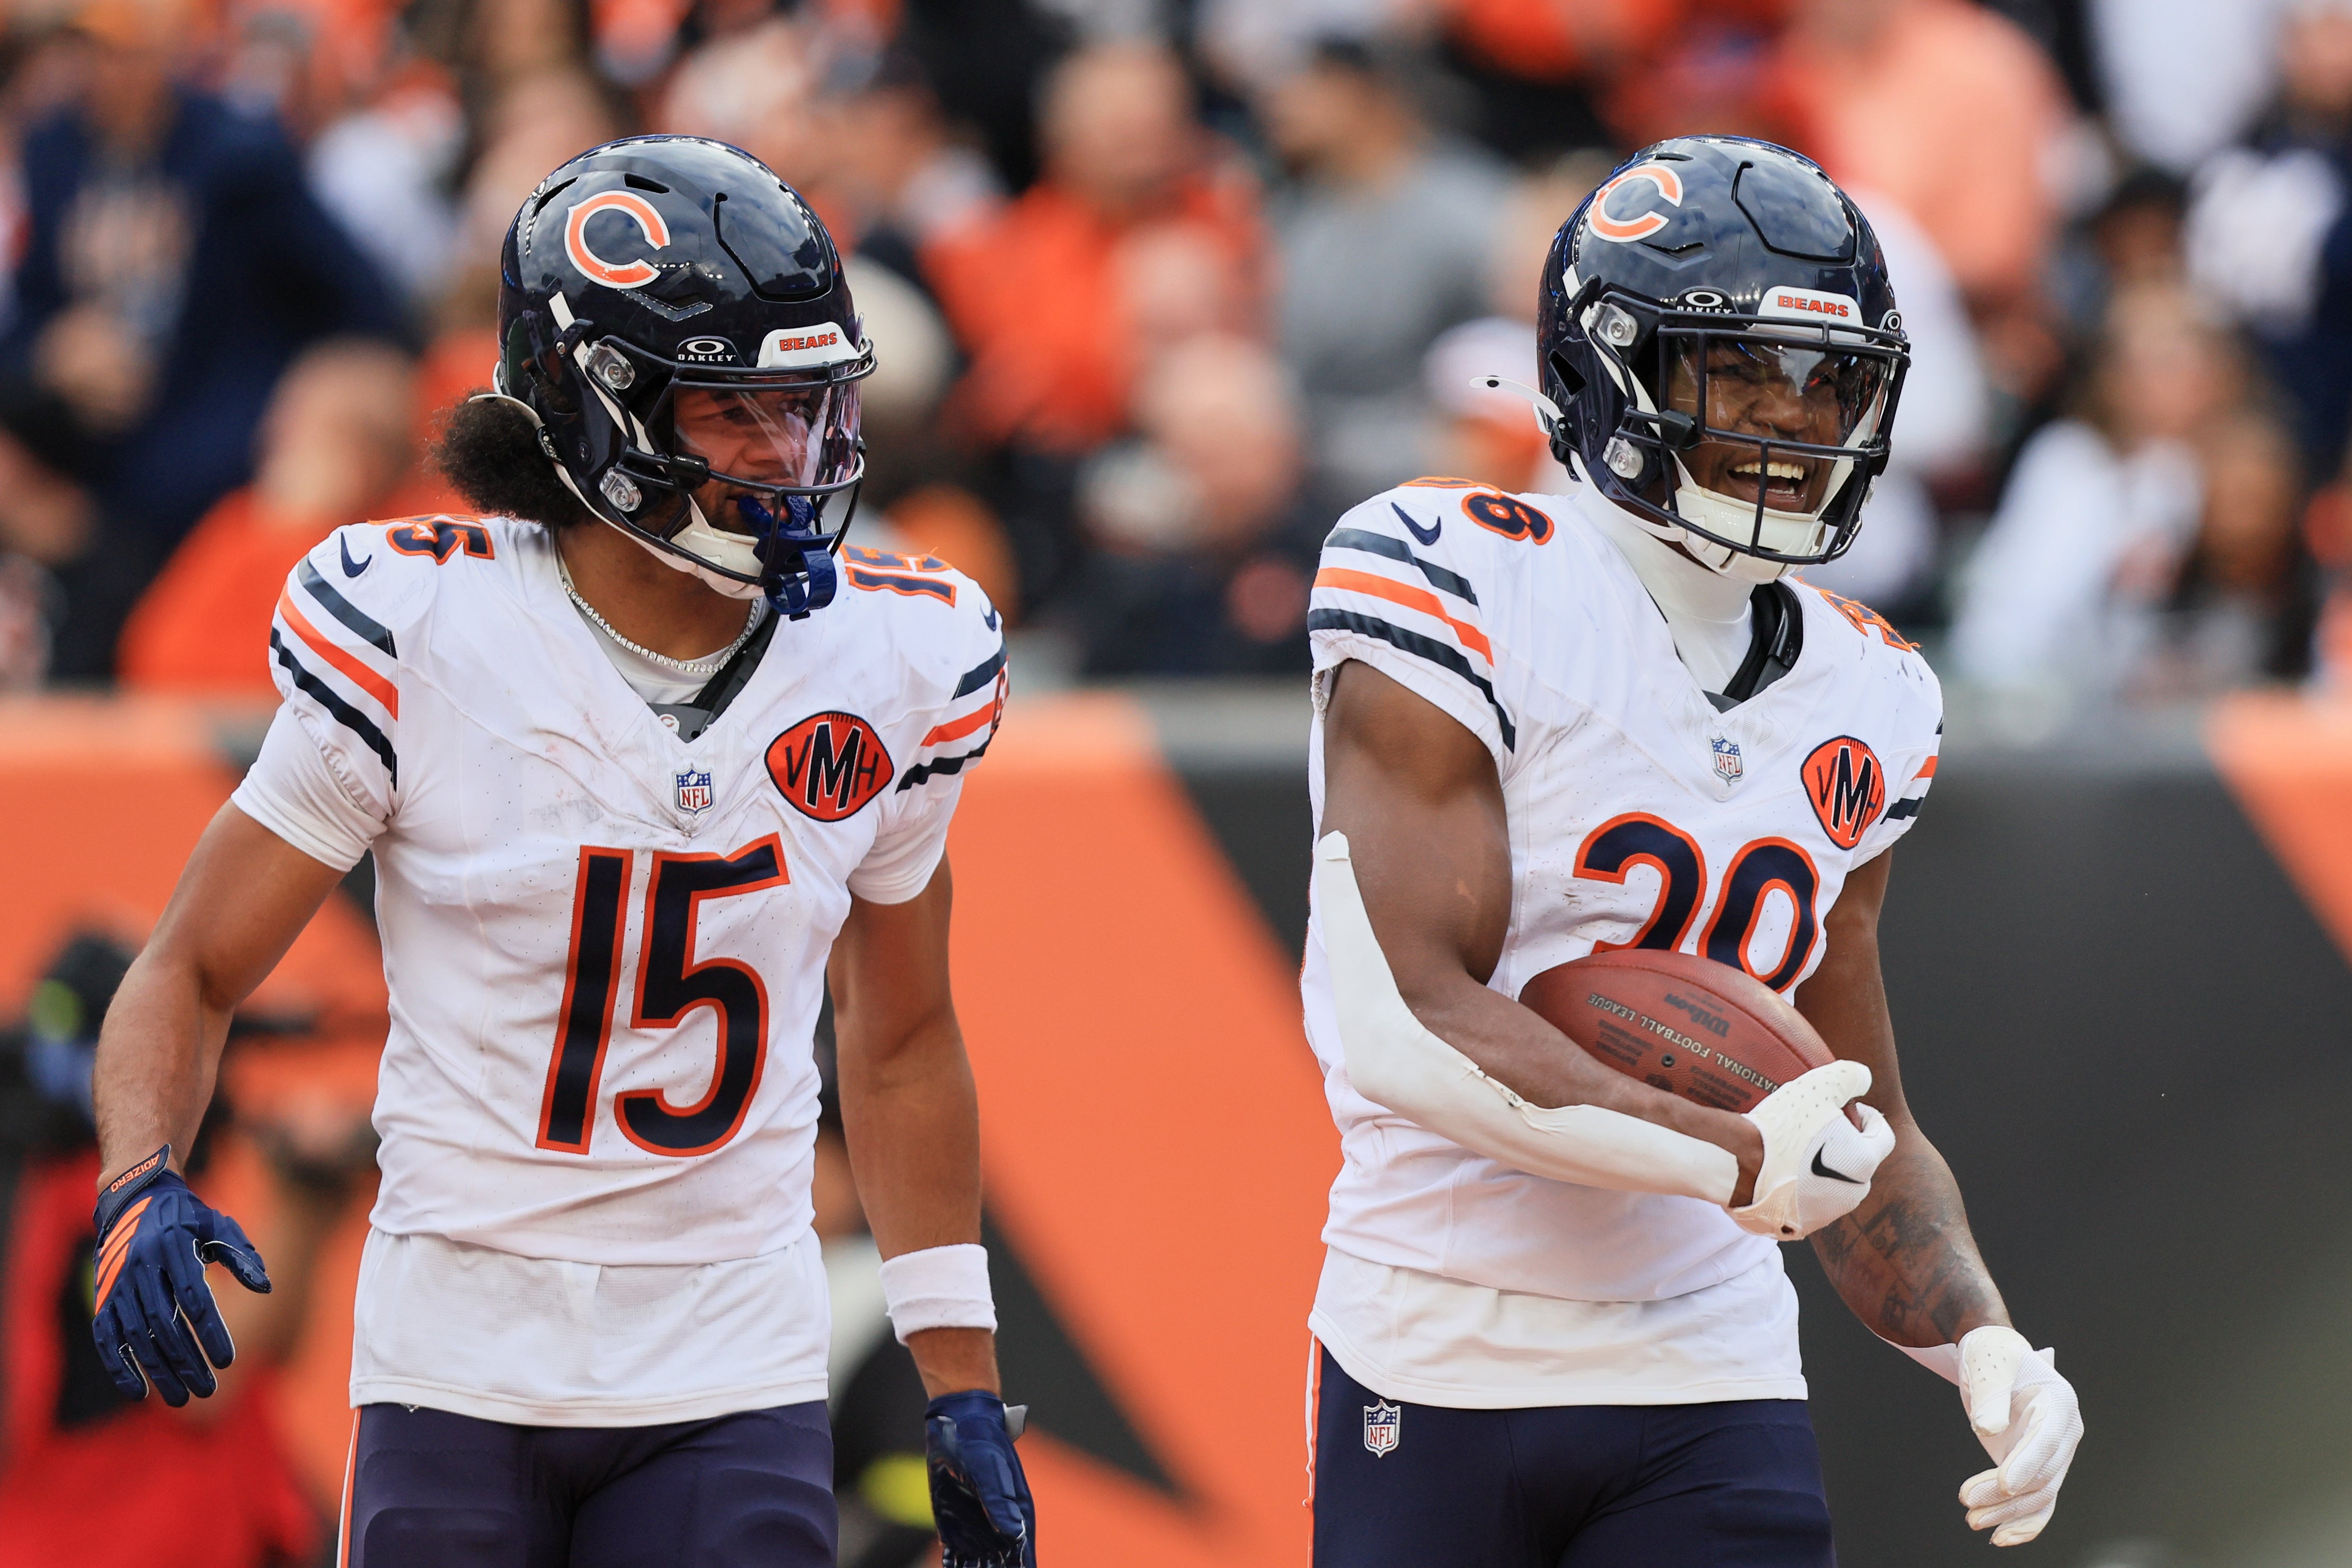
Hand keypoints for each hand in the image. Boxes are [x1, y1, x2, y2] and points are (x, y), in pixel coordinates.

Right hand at [90, 1146, 271, 1405]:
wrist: (134, 1198)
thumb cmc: (187, 1217)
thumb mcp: (217, 1224)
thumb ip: (241, 1255)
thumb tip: (265, 1287)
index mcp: (173, 1247)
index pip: (193, 1298)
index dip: (210, 1332)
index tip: (227, 1360)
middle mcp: (141, 1267)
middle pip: (165, 1324)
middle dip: (187, 1361)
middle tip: (208, 1389)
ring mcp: (117, 1284)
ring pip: (137, 1336)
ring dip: (158, 1370)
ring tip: (181, 1398)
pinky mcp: (102, 1297)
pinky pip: (106, 1337)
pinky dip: (119, 1365)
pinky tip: (137, 1391)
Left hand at [926, 1390, 1035, 1566]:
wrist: (957, 1423)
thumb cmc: (981, 1441)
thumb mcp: (989, 1470)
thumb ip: (999, 1502)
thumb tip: (1014, 1535)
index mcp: (1015, 1510)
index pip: (1022, 1550)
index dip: (1022, 1567)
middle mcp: (997, 1522)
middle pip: (1001, 1560)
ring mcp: (975, 1523)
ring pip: (978, 1560)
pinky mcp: (953, 1521)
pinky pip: (954, 1552)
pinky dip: (954, 1565)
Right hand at [1729, 1060, 1894, 1238]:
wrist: (1737, 1167)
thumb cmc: (1780, 1127)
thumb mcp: (1817, 1086)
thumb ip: (1849, 1076)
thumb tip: (1863, 1077)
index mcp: (1862, 1162)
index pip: (1883, 1135)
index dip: (1868, 1117)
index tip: (1847, 1108)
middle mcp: (1852, 1193)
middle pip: (1858, 1162)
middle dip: (1844, 1144)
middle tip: (1816, 1126)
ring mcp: (1826, 1214)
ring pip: (1834, 1184)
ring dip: (1823, 1167)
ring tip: (1794, 1149)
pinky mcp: (1800, 1226)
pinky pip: (1808, 1202)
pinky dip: (1800, 1188)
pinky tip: (1779, 1171)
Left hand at [1955, 1326, 2081, 1545]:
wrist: (1993, 1359)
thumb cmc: (1992, 1356)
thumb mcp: (1988, 1364)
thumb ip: (1990, 1394)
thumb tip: (1989, 1430)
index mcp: (2059, 1402)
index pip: (2045, 1440)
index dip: (2026, 1463)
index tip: (2004, 1484)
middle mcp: (2064, 1432)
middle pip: (2042, 1473)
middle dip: (2006, 1493)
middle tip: (1969, 1502)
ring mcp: (2053, 1453)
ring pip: (2039, 1494)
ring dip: (2008, 1512)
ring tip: (1973, 1520)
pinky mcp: (2037, 1467)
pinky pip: (2039, 1502)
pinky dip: (2024, 1522)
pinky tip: (2002, 1536)